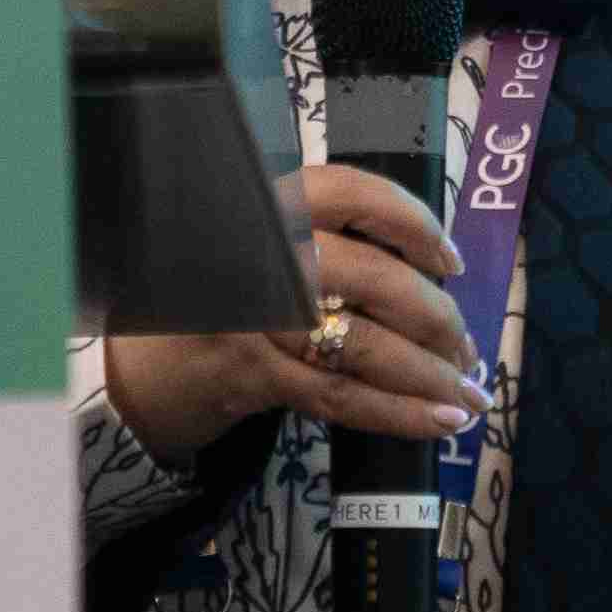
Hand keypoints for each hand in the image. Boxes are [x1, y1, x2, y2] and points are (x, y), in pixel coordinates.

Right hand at [102, 165, 481, 468]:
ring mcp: (253, 316)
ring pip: (363, 345)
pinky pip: (340, 395)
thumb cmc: (228, 301)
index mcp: (270, 208)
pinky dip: (398, 412)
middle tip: (467, 348)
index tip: (449, 260)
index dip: (411, 221)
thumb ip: (334, 244)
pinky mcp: (253, 374)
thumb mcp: (267, 250)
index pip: (349, 190)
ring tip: (467, 394)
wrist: (143, 367)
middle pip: (372, 277)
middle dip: (436, 318)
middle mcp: (262, 254)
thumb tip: (437, 278)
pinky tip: (439, 420)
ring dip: (428, 375)